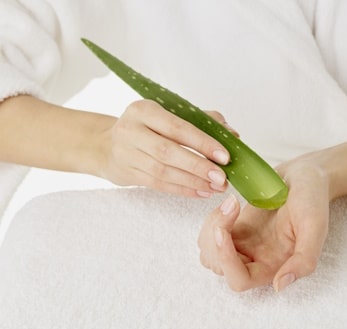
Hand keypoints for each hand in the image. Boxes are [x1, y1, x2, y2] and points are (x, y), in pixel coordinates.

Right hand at [100, 99, 236, 197]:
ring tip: (216, 187)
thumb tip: (232, 134)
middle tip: (222, 178)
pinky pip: (158, 185)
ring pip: (163, 172)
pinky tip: (201, 192)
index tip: (224, 156)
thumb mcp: (167, 115)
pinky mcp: (127, 174)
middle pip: (169, 151)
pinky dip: (182, 189)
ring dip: (193, 181)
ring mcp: (126, 154)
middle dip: (199, 166)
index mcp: (144, 110)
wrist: (105, 146)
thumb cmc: (146, 128)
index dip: (202, 142)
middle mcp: (132, 130)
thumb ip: (200, 120)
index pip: (177, 127)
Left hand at [198, 155, 329, 291]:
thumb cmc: (313, 199)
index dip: (226, 261)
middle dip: (214, 240)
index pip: (239, 280)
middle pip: (218, 267)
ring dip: (211, 230)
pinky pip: (211, 234)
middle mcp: (257, 259)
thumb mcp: (315, 227)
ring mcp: (244, 243)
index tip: (223, 230)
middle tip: (230, 207)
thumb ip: (304, 260)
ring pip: (210, 252)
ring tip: (230, 205)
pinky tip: (227, 205)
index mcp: (274, 265)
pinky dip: (212, 220)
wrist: (306, 176)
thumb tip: (280, 286)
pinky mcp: (236, 227)